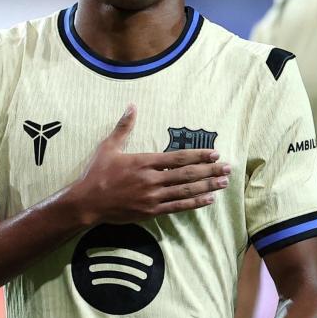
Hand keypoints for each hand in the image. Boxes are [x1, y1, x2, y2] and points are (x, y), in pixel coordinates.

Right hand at [65, 105, 229, 224]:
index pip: (178, 157)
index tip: (214, 153)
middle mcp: (152, 179)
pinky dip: (194, 203)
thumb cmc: (97, 173)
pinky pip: (177, 207)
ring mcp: (153, 197)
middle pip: (187, 174)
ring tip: (223, 183)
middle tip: (228, 168)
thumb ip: (124, 127)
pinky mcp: (151, 211)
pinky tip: (208, 200)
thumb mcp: (109, 147)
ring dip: (207, 186)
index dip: (198, 155)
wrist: (88, 202)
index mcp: (144, 162)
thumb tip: (131, 106)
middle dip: (210, 171)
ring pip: (186, 191)